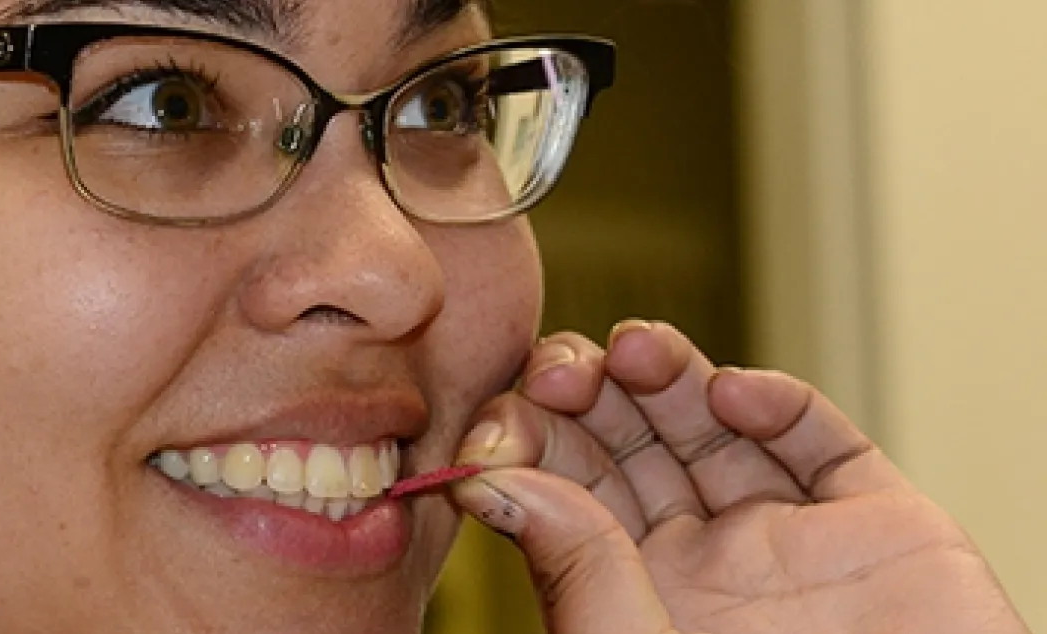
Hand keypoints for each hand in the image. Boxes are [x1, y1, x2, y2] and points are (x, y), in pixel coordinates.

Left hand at [449, 321, 1030, 633]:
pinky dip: (779, 405)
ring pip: (716, 430)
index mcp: (635, 598)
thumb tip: (491, 480)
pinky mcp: (880, 527)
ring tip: (632, 349)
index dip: (533, 444)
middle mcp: (706, 565)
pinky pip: (822, 445)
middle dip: (592, 394)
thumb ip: (578, 572)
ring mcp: (790, 540)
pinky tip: (733, 392)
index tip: (502, 418)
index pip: (568, 494)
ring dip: (669, 376)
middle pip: (635, 448)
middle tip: (559, 364)